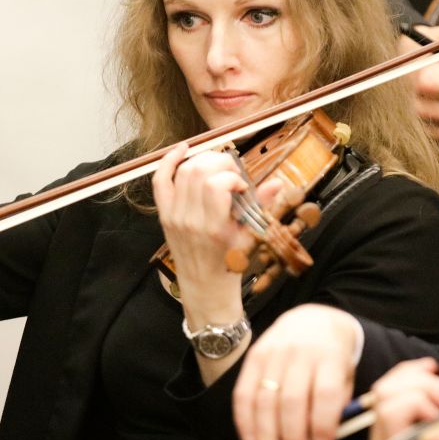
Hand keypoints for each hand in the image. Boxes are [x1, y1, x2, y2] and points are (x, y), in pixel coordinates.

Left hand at [153, 144, 266, 382]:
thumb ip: (261, 207)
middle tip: (233, 173)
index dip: (233, 176)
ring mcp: (174, 216)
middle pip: (198, 171)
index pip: (216, 184)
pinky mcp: (164, 215)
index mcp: (213, 227)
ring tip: (217, 168)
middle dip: (220, 162)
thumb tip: (278, 182)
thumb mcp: (250, 239)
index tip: (242, 187)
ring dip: (203, 161)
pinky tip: (183, 149)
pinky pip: (160, 180)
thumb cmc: (230, 267)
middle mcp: (189, 220)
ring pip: (182, 171)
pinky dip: (168, 161)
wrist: (205, 290)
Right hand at [233, 304, 362, 439]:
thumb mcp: (345, 376)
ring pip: (265, 400)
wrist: (313, 321)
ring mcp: (273, 353)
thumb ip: (337, 406)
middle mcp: (300, 352)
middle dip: (293, 436)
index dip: (323, 423)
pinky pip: (243, 393)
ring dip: (266, 436)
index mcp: (330, 355)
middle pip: (292, 400)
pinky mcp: (253, 357)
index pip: (325, 392)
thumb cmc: (332, 360)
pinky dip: (244, 421)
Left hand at [368, 360, 438, 439]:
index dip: (420, 403)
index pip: (391, 410)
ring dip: (417, 379)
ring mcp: (388, 430)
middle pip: (386, 392)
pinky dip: (414, 374)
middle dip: (422, 388)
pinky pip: (396, 388)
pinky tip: (431, 372)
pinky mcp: (399, 424)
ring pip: (388, 385)